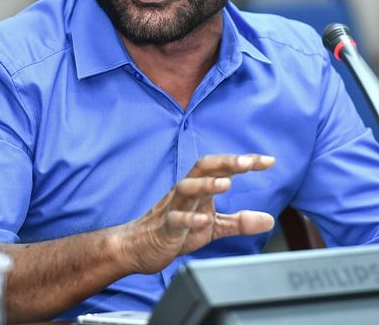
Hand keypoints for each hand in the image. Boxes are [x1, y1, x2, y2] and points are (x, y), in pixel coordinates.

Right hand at [118, 154, 275, 274]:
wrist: (140, 247)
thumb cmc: (175, 231)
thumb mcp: (213, 226)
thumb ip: (239, 222)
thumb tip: (269, 220)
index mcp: (198, 189)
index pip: (221, 168)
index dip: (244, 163)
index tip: (268, 161)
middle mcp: (185, 193)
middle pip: (203, 168)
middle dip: (226, 163)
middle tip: (248, 163)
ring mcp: (174, 208)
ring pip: (186, 188)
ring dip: (206, 184)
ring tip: (226, 184)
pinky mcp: (166, 227)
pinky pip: (176, 220)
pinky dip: (189, 218)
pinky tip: (203, 220)